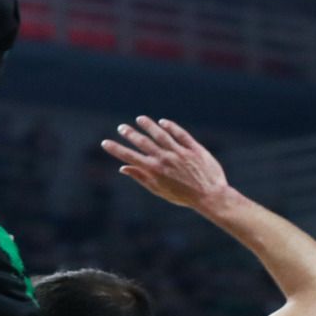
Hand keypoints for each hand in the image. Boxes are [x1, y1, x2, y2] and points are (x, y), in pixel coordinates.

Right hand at [101, 116, 231, 210]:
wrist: (210, 196)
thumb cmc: (183, 196)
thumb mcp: (159, 190)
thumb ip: (142, 177)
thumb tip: (123, 168)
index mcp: (155, 170)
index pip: (130, 157)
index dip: (116, 149)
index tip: (105, 143)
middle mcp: (165, 159)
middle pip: (143, 142)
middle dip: (130, 134)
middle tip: (121, 127)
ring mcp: (180, 152)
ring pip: (161, 135)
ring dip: (149, 125)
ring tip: (139, 119)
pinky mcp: (194, 148)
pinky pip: (181, 134)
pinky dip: (171, 127)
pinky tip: (163, 122)